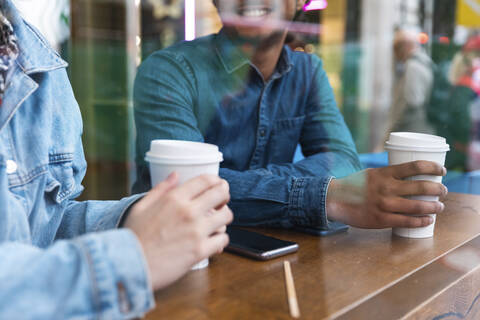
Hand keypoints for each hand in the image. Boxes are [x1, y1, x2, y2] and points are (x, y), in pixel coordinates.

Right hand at [124, 173, 232, 290]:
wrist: (129, 266)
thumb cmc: (133, 236)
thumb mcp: (141, 207)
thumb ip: (161, 189)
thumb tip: (175, 175)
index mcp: (175, 198)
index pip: (206, 180)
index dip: (216, 181)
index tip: (218, 186)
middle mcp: (188, 211)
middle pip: (221, 194)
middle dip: (224, 196)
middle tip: (220, 203)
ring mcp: (196, 231)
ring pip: (226, 216)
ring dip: (223, 219)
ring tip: (216, 225)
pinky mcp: (200, 251)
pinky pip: (223, 239)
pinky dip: (221, 241)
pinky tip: (213, 242)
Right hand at [326, 161, 447, 228]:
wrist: (334, 199)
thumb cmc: (355, 186)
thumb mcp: (372, 173)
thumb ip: (389, 175)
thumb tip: (412, 177)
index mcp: (385, 173)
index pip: (416, 166)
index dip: (433, 168)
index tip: (442, 171)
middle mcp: (386, 187)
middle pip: (422, 187)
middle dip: (439, 189)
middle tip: (443, 191)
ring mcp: (384, 205)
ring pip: (418, 206)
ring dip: (434, 207)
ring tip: (439, 207)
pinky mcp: (381, 219)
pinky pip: (407, 221)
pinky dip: (421, 221)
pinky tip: (428, 220)